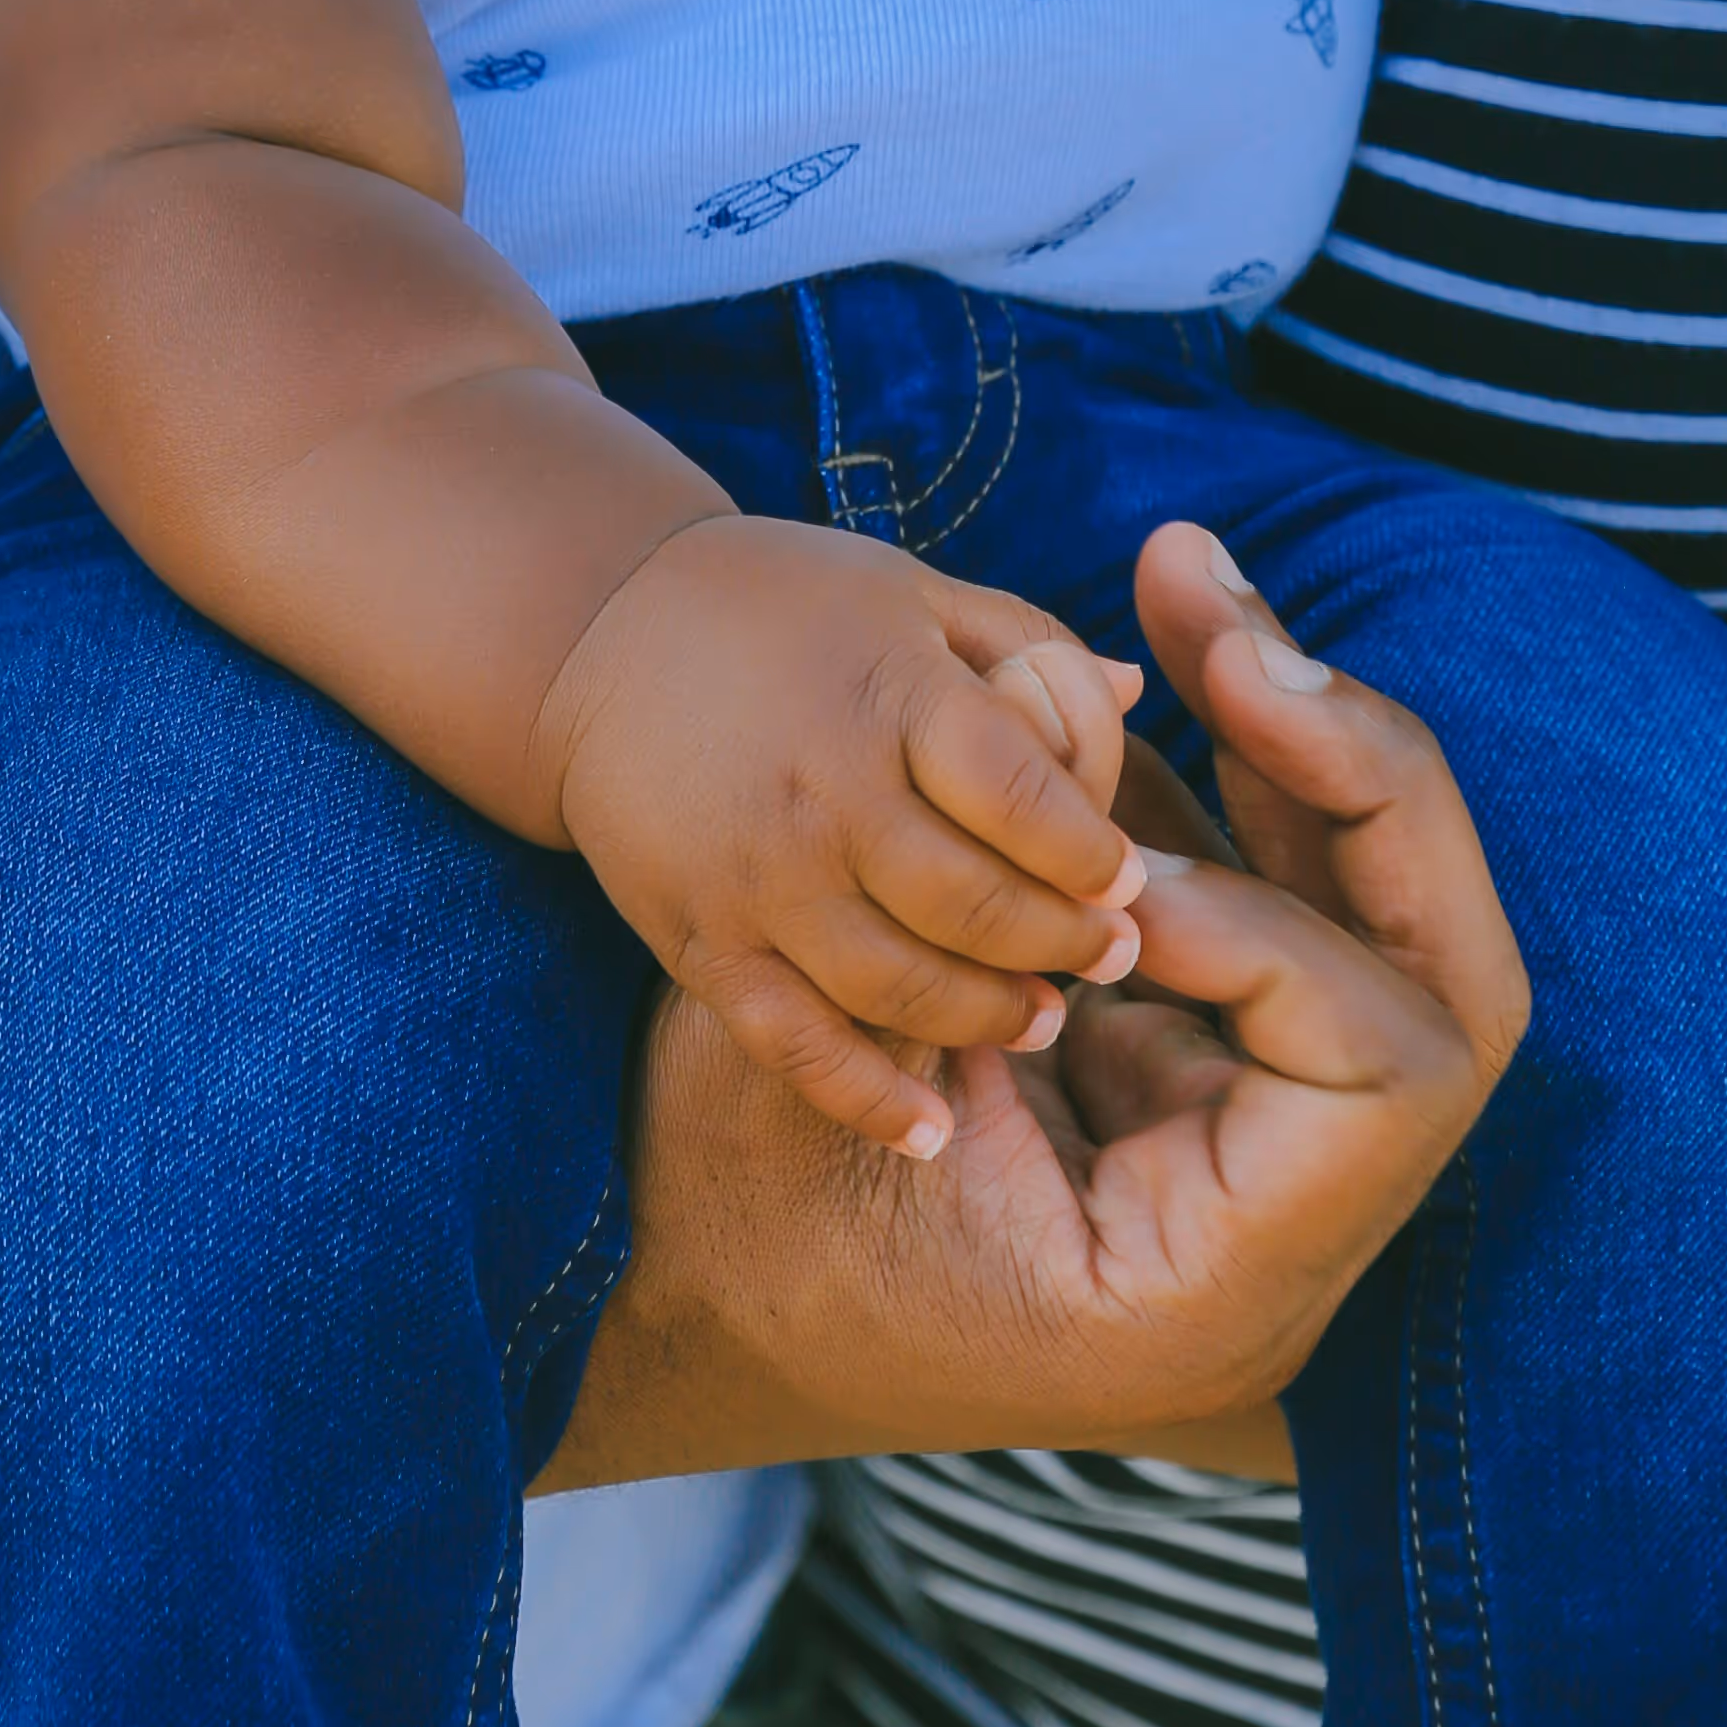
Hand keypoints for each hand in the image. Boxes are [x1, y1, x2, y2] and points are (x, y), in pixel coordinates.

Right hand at [539, 518, 1150, 1159]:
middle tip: (1112, 957)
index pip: (1019, 793)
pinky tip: (934, 1134)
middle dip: (1060, 943)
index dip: (1089, 850)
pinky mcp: (702, 941)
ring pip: (899, 987)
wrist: (595, 634)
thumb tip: (1131, 694)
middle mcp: (825, 791)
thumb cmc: (781, 604)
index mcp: (890, 693)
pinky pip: (795, 1044)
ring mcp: (759, 877)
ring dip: (988, 1018)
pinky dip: (868, 1100)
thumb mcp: (909, 591)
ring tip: (1043, 1018)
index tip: (1127, 879)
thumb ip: (1022, 643)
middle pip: (971, 904)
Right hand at [539, 543, 1526, 1485]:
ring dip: (1286, 742)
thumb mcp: (834, 1076)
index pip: (1395, 1074)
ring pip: (1365, 911)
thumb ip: (983, 928)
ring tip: (1187, 593)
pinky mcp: (1183, 1062)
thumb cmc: (717, 1212)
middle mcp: (1269, 1240)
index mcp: (1214, 1295)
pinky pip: (1259, 899)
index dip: (1274, 938)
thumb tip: (1112, 724)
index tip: (1116, 891)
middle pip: (1440, 970)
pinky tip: (1172, 655)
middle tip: (1226, 631)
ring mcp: (1240, 1144)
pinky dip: (1221, 782)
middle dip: (1356, 776)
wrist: (656, 1291)